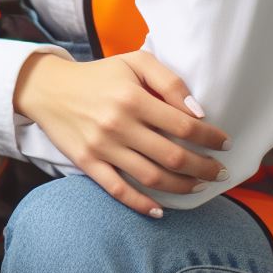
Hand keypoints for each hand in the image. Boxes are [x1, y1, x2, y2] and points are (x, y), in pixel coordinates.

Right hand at [14, 50, 230, 216]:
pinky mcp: (87, 163)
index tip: (224, 143)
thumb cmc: (98, 75)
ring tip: (198, 185)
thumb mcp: (134, 62)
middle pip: (173, 157)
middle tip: (219, 171)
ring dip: (182, 187)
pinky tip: (161, 211)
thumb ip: (168, 80)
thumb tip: (197, 112)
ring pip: (152, 178)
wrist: (48, 88)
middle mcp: (118, 125)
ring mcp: (102, 147)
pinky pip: (119, 191)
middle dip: (204, 168)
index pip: (184, 126)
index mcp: (132, 98)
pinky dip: (142, 205)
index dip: (210, 138)